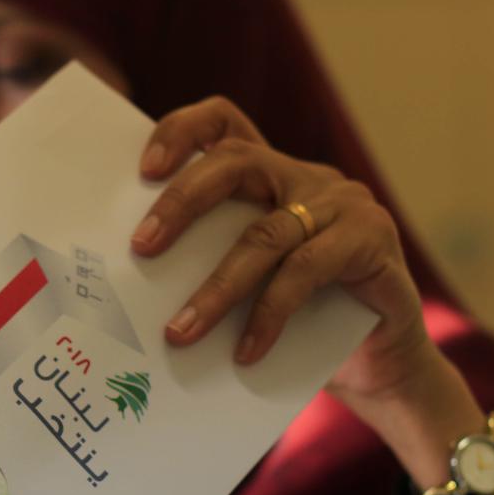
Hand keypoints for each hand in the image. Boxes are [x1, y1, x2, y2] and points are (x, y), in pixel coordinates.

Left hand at [136, 98, 493, 494]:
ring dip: (217, 288)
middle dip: (182, 201)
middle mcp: (308, 178)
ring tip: (180, 333)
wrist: (378, 372)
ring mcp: (345, 207)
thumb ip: (205, 262)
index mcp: (272, 175)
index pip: (224, 122)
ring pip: (266, 232)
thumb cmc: (298, 329)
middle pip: (237, 162)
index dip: (181, 131)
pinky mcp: (373, 244)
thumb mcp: (244, 287)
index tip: (140, 168)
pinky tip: (246, 351)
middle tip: (141, 248)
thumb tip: (115, 278)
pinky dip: (269, 314)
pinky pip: (308, 272)